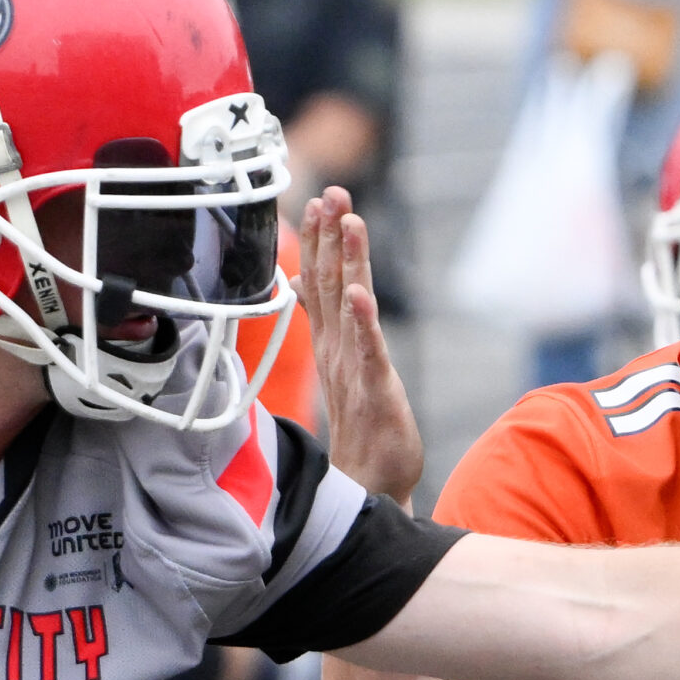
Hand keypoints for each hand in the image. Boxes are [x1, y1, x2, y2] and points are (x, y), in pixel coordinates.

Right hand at [299, 188, 424, 506]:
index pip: (323, 284)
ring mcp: (353, 369)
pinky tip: (360, 293)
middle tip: (332, 194)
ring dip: (347, 262)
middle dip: (331, 237)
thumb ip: (329, 326)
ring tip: (349, 221)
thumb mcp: (345, 370)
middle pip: (331, 284)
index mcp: (333, 345)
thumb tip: (305, 285)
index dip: (322, 241)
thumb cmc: (362, 430)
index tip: (320, 200)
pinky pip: (367, 350)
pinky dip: (362, 321)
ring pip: (348, 306)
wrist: (369, 486)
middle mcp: (338, 351)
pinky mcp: (373, 390)